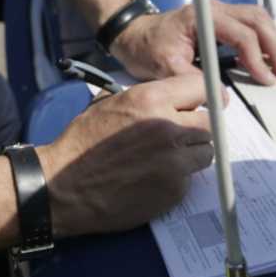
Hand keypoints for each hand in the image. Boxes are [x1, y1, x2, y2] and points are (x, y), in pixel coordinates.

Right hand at [38, 74, 214, 237]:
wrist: (65, 184)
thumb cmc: (81, 143)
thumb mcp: (107, 102)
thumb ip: (143, 95)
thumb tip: (168, 91)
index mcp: (150, 99)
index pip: (202, 87)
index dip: (206, 94)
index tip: (207, 100)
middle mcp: (168, 127)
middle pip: (210, 122)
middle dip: (197, 126)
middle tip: (180, 132)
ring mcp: (174, 162)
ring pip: (205, 152)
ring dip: (191, 153)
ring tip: (165, 157)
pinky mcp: (174, 189)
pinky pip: (190, 178)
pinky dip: (177, 177)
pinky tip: (152, 176)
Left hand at [110, 0, 275, 84]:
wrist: (130, 35)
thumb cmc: (144, 48)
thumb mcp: (165, 68)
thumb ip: (194, 81)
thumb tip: (222, 96)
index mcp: (200, 17)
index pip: (240, 33)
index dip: (256, 57)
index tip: (265, 79)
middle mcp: (213, 9)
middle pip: (257, 19)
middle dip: (274, 46)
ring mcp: (217, 12)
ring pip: (257, 18)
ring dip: (273, 41)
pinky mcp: (218, 21)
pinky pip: (248, 24)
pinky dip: (263, 38)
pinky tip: (272, 56)